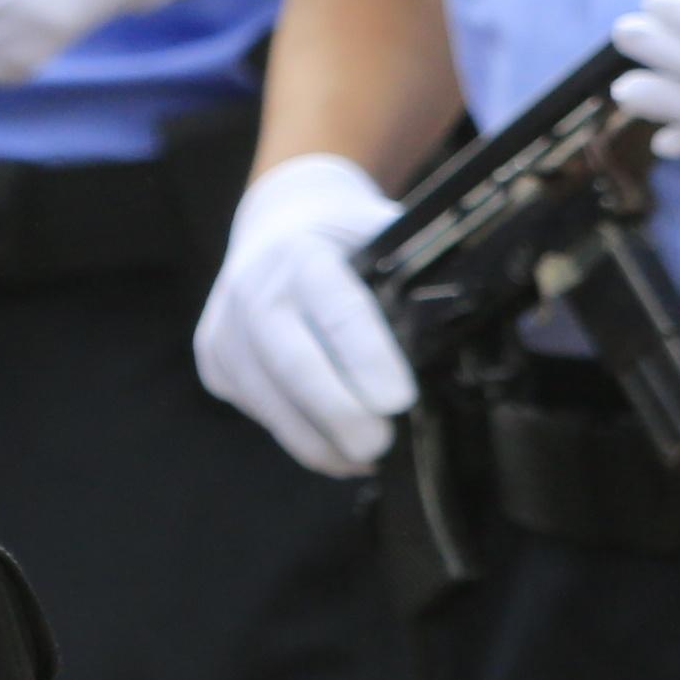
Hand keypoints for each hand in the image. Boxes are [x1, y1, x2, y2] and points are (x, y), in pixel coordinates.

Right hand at [192, 151, 412, 478]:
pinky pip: (262, 414)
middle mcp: (252, 287)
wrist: (277, 222)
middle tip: (380, 446)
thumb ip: (411, 276)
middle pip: (293, 363)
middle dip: (338, 413)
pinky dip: (302, 436)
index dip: (367, 355)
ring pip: (273, 403)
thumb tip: (466, 328)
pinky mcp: (214, 362)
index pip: (336, 307)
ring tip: (367, 457)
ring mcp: (225, 327)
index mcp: (302, 251)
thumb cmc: (345, 237)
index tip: (399, 399)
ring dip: (322, 441)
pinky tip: (335, 442)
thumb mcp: (380, 234)